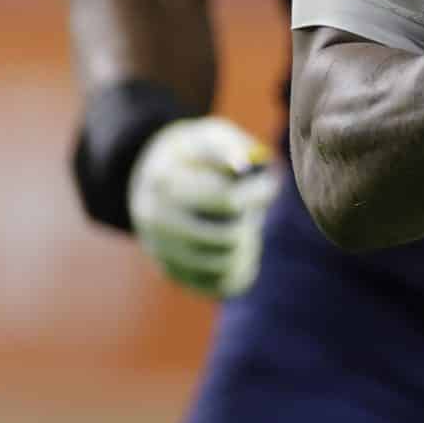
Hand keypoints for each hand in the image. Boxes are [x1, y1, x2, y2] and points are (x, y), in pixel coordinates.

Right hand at [129, 116, 276, 297]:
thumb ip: (228, 147)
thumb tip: (245, 167)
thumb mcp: (208, 137)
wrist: (152, 180)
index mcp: (164, 184)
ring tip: (249, 224)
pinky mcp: (172, 273)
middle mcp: (156, 223)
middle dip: (252, 220)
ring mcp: (161, 251)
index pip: (226, 200)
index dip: (258, 192)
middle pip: (226, 237)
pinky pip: (217, 286)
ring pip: (224, 265)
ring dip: (248, 245)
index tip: (271, 181)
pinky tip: (243, 246)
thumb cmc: (194, 154)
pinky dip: (240, 270)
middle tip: (257, 206)